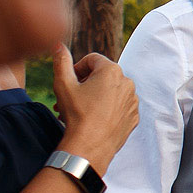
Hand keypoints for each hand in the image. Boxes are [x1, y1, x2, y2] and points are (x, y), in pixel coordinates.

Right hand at [51, 43, 138, 173]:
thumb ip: (61, 61)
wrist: (90, 147)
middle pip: (101, 76)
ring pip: (110, 92)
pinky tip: (91, 120)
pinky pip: (118, 107)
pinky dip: (106, 110)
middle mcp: (128, 82)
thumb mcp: (63, 84)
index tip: (68, 83)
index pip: (91, 59)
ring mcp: (133, 101)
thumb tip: (59, 45)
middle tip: (67, 99)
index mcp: (112, 70)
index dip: (76, 69)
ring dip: (93, 98)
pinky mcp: (133, 116)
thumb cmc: (77, 114)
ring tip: (77, 111)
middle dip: (83, 85)